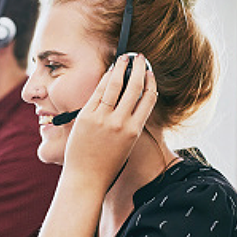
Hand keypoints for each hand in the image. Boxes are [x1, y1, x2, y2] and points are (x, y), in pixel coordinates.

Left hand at [64, 53, 157, 190]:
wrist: (86, 178)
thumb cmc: (107, 164)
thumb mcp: (126, 145)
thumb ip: (131, 123)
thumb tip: (131, 99)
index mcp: (134, 131)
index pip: (148, 99)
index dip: (151, 83)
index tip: (150, 73)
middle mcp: (120, 123)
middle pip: (134, 87)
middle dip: (138, 69)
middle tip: (140, 58)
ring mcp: (102, 119)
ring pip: (115, 85)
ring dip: (121, 67)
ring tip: (125, 58)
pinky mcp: (86, 116)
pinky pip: (98, 92)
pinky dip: (105, 79)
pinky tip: (109, 72)